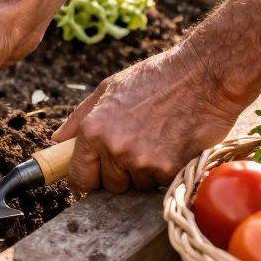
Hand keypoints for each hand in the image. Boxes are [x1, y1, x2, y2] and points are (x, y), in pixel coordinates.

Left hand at [52, 45, 251, 191]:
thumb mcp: (108, 89)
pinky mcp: (170, 169)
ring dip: (144, 172)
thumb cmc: (156, 78)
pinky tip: (173, 145)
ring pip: (137, 186)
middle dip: (119, 173)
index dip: (86, 180)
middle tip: (136, 145)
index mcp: (92, 129)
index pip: (79, 178)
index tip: (94, 176)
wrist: (204, 75)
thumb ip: (78, 119)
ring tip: (157, 140)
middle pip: (109, 186)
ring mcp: (142, 161)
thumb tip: (56, 141)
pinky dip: (166, 171)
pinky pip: (161, 184)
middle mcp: (114, 148)